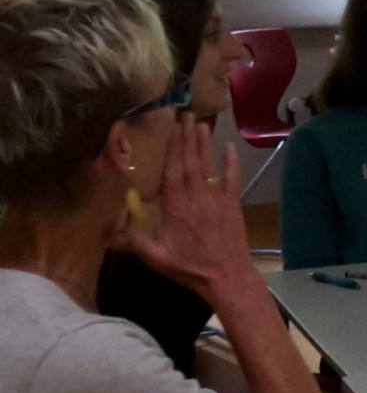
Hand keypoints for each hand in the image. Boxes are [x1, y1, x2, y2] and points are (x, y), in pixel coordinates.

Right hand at [113, 115, 257, 302]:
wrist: (228, 278)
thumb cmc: (191, 269)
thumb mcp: (158, 259)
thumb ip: (134, 243)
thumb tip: (107, 233)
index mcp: (177, 208)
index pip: (173, 171)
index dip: (171, 148)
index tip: (169, 128)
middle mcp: (198, 199)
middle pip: (191, 162)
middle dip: (187, 137)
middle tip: (184, 114)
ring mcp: (218, 200)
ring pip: (210, 167)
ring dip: (205, 144)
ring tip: (201, 123)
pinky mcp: (233, 206)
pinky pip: (233, 180)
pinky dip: (231, 163)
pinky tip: (229, 147)